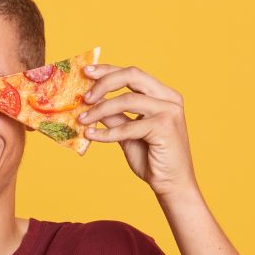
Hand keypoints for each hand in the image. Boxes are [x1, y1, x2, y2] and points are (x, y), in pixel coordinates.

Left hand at [77, 64, 198, 199]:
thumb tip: (90, 103)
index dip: (108, 70)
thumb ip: (114, 116)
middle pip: (132, 75)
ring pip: (127, 99)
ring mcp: (169, 111)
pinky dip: (107, 132)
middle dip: (104, 83)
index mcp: (163, 94)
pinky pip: (128, 126)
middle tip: (84, 97)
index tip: (86, 72)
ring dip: (100, 110)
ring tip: (82, 120)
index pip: (133, 74)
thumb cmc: (151, 158)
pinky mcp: (165, 127)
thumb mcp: (127, 133)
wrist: (171, 184)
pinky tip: (91, 135)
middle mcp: (169, 98)